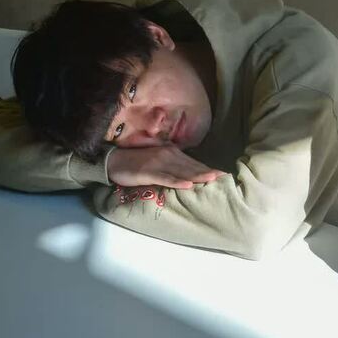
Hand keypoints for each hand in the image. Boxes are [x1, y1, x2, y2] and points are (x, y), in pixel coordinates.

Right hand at [107, 146, 224, 188]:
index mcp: (172, 152)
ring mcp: (159, 163)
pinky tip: (188, 185)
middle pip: (191, 166)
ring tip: (212, 179)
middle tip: (224, 177)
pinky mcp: (149, 172)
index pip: (193, 162)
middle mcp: (168, 155)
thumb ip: (173, 164)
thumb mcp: (158, 159)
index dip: (208, 168)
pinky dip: (177, 182)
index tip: (222, 173)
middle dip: (207, 172)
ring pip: (182, 171)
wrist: (114, 160)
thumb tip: (189, 172)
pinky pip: (165, 178)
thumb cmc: (137, 161)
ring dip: (197, 176)